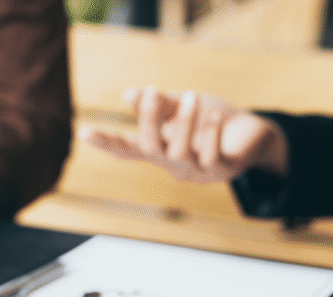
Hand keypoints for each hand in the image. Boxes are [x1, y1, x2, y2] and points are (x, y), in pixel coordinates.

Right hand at [79, 87, 287, 182]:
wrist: (250, 138)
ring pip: (180, 153)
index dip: (104, 141)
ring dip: (184, 123)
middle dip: (149, 120)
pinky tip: (215, 118)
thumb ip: (158, 104)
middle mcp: (172, 164)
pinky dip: (212, 136)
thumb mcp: (180, 107)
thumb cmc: (209, 122)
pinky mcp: (221, 171)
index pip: (125, 148)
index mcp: (158, 149)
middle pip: (150, 149)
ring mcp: (196, 171)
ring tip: (191, 96)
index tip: (82, 131)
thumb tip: (129, 95)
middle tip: (153, 91)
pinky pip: (212, 157)